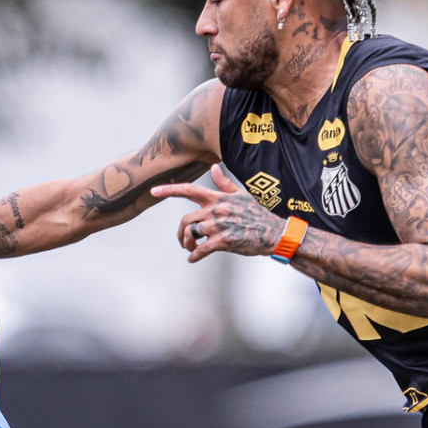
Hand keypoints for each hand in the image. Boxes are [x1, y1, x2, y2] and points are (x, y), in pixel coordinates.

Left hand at [150, 167, 283, 261]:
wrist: (274, 233)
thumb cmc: (258, 214)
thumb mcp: (241, 195)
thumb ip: (223, 184)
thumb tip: (213, 168)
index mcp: (218, 198)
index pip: (189, 190)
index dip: (169, 190)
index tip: (153, 191)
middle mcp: (215, 211)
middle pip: (185, 220)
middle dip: (180, 233)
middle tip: (183, 241)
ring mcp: (218, 226)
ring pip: (190, 235)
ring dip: (187, 244)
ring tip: (191, 249)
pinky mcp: (223, 242)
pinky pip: (200, 250)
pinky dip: (194, 256)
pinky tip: (194, 259)